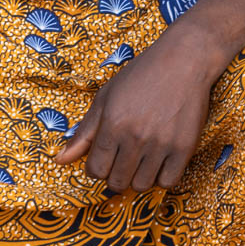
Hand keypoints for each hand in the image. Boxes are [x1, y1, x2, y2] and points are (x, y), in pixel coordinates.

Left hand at [55, 32, 215, 192]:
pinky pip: (169, 182)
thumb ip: (84, 132)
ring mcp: (161, 144)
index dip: (98, 167)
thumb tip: (60, 161)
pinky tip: (160, 162)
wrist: (184, 59)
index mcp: (112, 124)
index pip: (95, 170)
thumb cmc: (142, 74)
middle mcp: (136, 137)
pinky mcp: (185, 147)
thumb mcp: (106, 97)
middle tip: (124, 160)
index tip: (107, 157)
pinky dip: (162, 177)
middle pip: (117, 181)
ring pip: (142, 185)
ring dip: (138, 177)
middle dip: (116, 174)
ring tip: (142, 160)